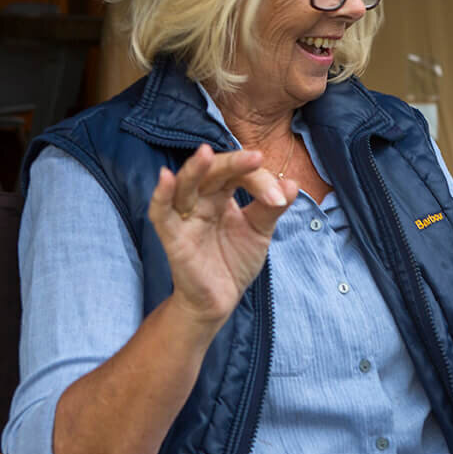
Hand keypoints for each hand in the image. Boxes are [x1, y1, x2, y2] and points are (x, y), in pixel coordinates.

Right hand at [148, 144, 297, 327]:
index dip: (259, 179)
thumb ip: (272, 208)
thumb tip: (292, 183)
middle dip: (234, 164)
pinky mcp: (173, 237)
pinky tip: (165, 177)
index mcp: (221, 195)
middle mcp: (201, 200)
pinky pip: (160, 213)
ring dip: (194, 169)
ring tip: (205, 153)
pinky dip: (160, 195)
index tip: (280, 196)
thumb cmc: (234, 261)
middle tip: (257, 158)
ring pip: (185, 185)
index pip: (238, 175)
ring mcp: (185, 217)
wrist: (219, 301)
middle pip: (212, 172)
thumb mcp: (259, 232)